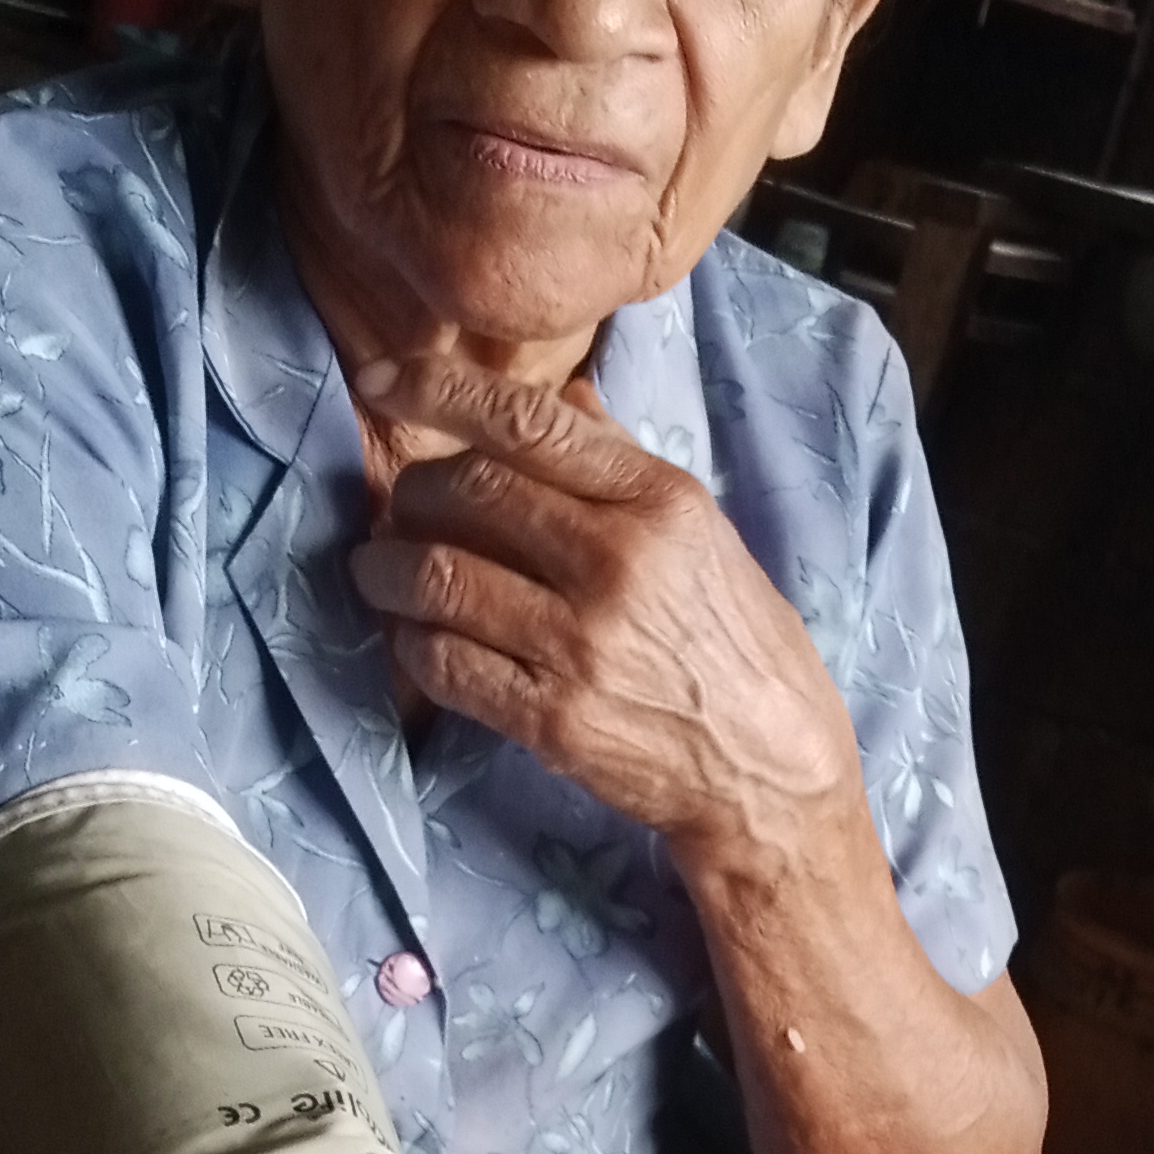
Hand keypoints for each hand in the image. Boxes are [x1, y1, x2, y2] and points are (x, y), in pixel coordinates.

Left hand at [348, 353, 855, 863]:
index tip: (381, 382)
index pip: (528, 422)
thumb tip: (564, 400)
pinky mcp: (555, 719)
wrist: (774, 771)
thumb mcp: (706, 535)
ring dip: (386, 569)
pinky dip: (410, 642)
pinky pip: (445, 663)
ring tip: (378, 571)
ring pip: (439, 577)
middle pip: (469, 491)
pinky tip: (414, 636)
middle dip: (412, 494)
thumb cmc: (741, 646)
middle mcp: (619, 561)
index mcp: (660, 501)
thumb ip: (625, 466)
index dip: (437, 390)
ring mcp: (584, 644)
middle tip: (400, 510)